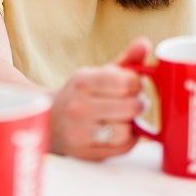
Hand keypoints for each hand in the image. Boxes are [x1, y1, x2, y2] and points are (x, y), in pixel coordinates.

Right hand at [48, 37, 150, 159]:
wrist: (51, 122)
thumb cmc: (81, 96)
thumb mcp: (98, 75)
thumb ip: (125, 61)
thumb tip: (145, 43)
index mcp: (83, 81)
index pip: (126, 81)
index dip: (137, 84)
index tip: (132, 86)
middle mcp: (79, 106)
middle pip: (130, 107)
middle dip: (137, 105)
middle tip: (133, 104)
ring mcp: (80, 131)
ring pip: (126, 130)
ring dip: (131, 125)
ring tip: (124, 119)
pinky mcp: (85, 152)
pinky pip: (122, 147)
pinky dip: (127, 140)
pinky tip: (118, 132)